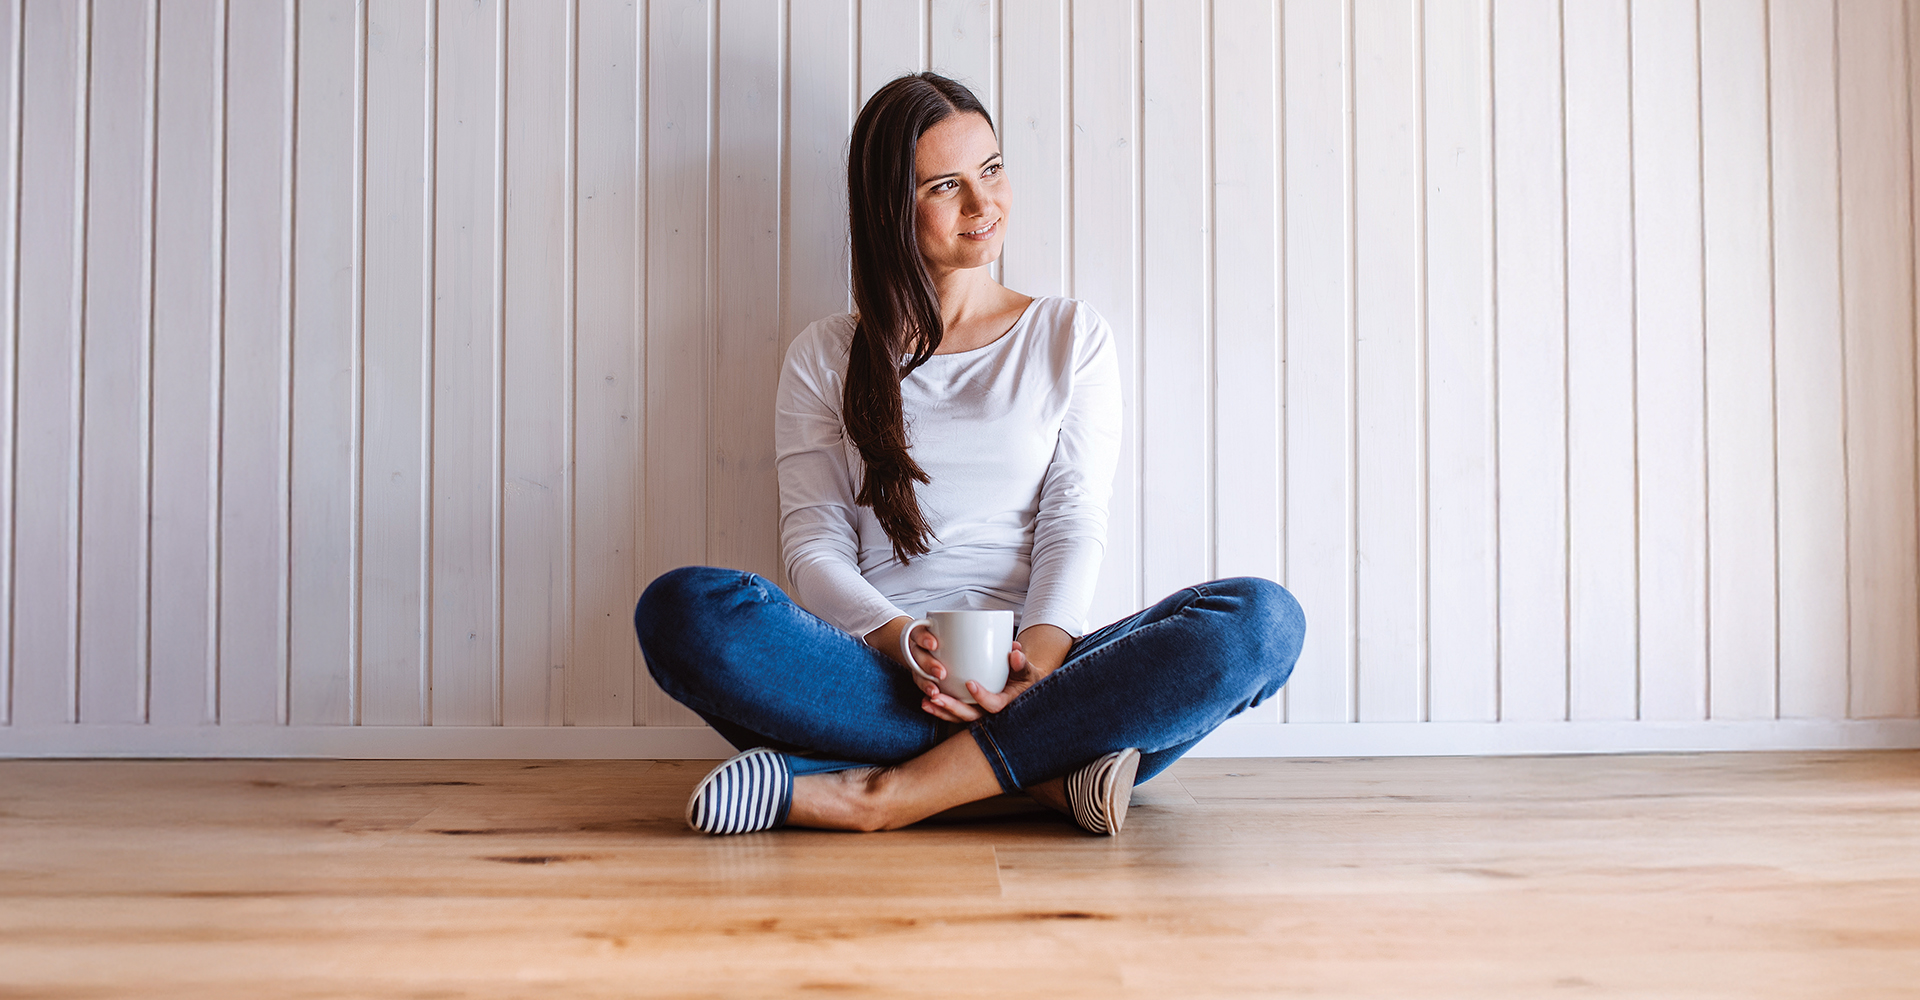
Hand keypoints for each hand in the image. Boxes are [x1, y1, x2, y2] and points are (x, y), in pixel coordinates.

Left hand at [918, 640, 1044, 723]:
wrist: (1023, 688)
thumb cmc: (1025, 677)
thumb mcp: (1027, 669)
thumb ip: (1021, 662)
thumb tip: (1015, 653)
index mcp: (1008, 704)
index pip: (994, 705)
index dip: (982, 697)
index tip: (970, 683)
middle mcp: (993, 714)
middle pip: (972, 716)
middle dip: (952, 708)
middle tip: (935, 696)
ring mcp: (981, 715)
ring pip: (960, 718)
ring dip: (942, 711)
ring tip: (925, 702)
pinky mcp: (972, 712)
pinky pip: (955, 715)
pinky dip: (941, 710)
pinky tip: (927, 702)